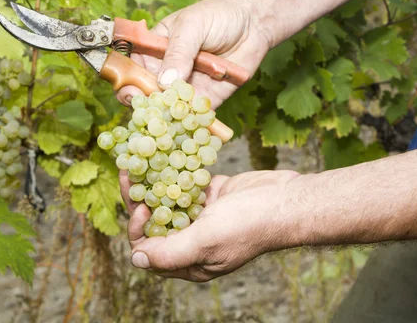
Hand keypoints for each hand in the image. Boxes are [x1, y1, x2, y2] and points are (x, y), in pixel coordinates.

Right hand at [115, 0, 271, 108]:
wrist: (254, 23)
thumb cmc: (218, 15)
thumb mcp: (192, 26)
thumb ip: (178, 52)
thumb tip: (164, 82)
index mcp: (155, 49)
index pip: (132, 67)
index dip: (127, 80)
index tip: (129, 90)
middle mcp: (167, 71)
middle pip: (147, 92)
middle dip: (145, 103)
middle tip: (149, 109)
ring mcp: (186, 87)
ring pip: (169, 107)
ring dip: (167, 116)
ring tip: (169, 121)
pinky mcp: (206, 99)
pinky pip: (195, 115)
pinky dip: (192, 122)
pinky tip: (191, 125)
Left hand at [119, 169, 301, 281]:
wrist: (287, 199)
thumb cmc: (249, 224)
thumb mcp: (206, 241)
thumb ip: (170, 253)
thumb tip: (136, 260)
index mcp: (191, 261)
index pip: (150, 251)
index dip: (139, 231)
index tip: (142, 208)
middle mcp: (193, 240)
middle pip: (154, 222)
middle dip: (139, 200)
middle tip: (129, 173)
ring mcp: (201, 216)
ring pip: (166, 201)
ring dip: (152, 182)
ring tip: (138, 160)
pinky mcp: (209, 194)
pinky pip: (183, 184)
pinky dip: (172, 172)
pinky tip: (160, 156)